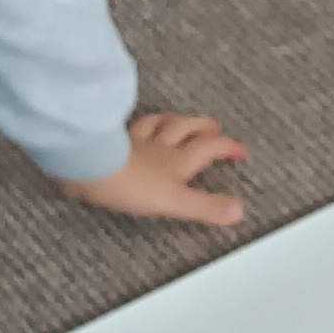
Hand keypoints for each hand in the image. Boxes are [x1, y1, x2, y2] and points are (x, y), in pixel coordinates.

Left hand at [64, 112, 248, 227]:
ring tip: (182, 121)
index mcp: (179, 160)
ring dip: (176, 121)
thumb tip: (237, 211)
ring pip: (162, 124)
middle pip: (189, 128)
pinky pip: (134, 129)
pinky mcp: (116, 144)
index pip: (210, 147)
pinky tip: (141, 126)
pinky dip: (143, 125)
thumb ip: (206, 206)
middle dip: (205, 127)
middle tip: (215, 128)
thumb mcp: (175, 202)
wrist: (93, 169)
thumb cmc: (130, 184)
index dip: (228, 147)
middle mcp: (161, 146)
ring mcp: (138, 142)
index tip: (240, 151)